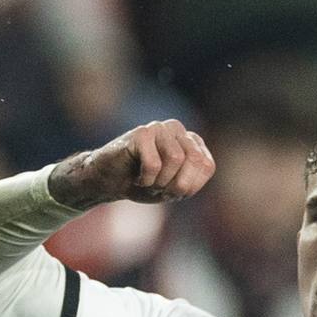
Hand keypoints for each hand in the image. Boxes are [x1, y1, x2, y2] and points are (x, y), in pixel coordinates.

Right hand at [49, 121, 215, 211]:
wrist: (110, 182)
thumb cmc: (144, 184)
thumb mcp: (175, 188)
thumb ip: (193, 178)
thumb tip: (200, 161)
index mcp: (191, 141)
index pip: (206, 165)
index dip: (189, 186)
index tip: (171, 189)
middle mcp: (177, 128)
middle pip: (195, 159)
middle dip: (177, 183)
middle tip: (159, 186)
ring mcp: (159, 127)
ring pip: (176, 158)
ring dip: (160, 180)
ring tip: (147, 180)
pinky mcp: (140, 132)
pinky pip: (154, 163)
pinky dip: (146, 179)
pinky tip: (136, 176)